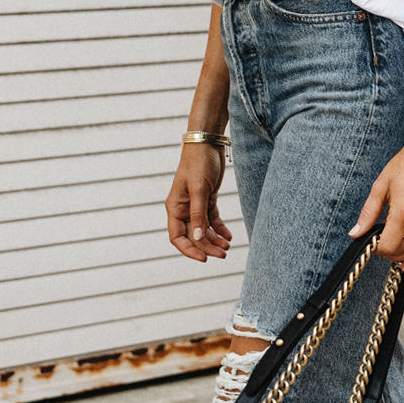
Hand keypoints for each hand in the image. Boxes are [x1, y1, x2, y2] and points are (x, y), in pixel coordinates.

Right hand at [166, 145, 232, 261]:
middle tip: (224, 254)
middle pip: (193, 236)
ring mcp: (195, 205)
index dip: (189, 250)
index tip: (204, 259)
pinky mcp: (207, 200)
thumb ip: (198, 214)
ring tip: (227, 246)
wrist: (208, 143)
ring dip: (214, 240)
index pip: (177, 237)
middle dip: (207, 247)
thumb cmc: (199, 162)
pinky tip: (228, 236)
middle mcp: (183, 209)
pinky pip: (211, 220)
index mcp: (175, 207)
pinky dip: (219, 229)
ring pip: (203, 230)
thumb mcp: (199, 189)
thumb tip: (197, 237)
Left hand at [349, 130, 403, 270]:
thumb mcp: (380, 186)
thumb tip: (355, 233)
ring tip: (390, 253)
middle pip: (401, 250)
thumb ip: (368, 213)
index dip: (377, 249)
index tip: (372, 242)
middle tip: (379, 244)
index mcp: (403, 211)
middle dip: (387, 252)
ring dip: (401, 256)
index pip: (388, 245)